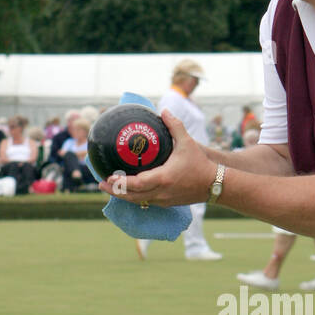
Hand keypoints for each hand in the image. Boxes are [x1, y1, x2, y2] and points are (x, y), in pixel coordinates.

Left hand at [97, 109, 216, 206]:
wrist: (214, 185)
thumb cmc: (200, 164)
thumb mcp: (187, 142)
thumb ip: (174, 126)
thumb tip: (163, 111)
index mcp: (163, 178)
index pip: (136, 183)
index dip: (120, 182)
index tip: (107, 176)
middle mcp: (160, 192)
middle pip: (131, 196)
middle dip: (114, 191)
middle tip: (101, 183)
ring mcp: (163, 200)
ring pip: (137, 202)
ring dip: (122, 196)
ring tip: (109, 188)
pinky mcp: (166, 204)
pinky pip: (145, 202)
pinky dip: (134, 198)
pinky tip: (127, 192)